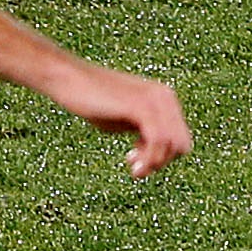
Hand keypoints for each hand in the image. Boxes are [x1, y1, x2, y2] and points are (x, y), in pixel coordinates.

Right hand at [45, 57, 191, 177]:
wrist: (70, 80)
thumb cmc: (94, 101)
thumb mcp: (125, 121)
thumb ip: (144, 133)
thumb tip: (159, 156)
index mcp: (165, 98)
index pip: (181, 139)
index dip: (164, 157)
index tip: (137, 159)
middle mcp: (165, 96)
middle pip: (181, 145)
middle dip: (161, 163)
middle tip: (136, 169)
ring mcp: (155, 99)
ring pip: (172, 145)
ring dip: (154, 164)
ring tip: (134, 170)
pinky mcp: (141, 105)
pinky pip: (158, 140)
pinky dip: (148, 158)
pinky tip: (130, 162)